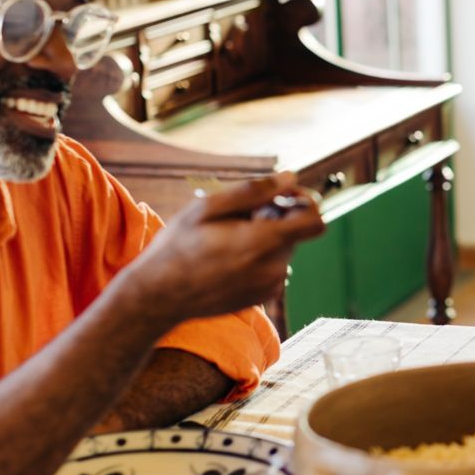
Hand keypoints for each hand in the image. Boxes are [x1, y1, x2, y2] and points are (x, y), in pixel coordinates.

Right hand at [123, 172, 325, 322]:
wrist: (159, 297)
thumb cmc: (178, 246)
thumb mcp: (209, 208)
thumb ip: (255, 191)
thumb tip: (291, 176)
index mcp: (263, 243)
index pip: (315, 221)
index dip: (304, 201)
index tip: (281, 195)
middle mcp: (274, 268)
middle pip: (296, 232)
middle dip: (276, 217)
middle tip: (239, 215)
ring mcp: (270, 286)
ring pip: (284, 249)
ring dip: (266, 237)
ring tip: (228, 237)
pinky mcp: (263, 297)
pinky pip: (274, 267)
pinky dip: (260, 256)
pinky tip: (229, 256)